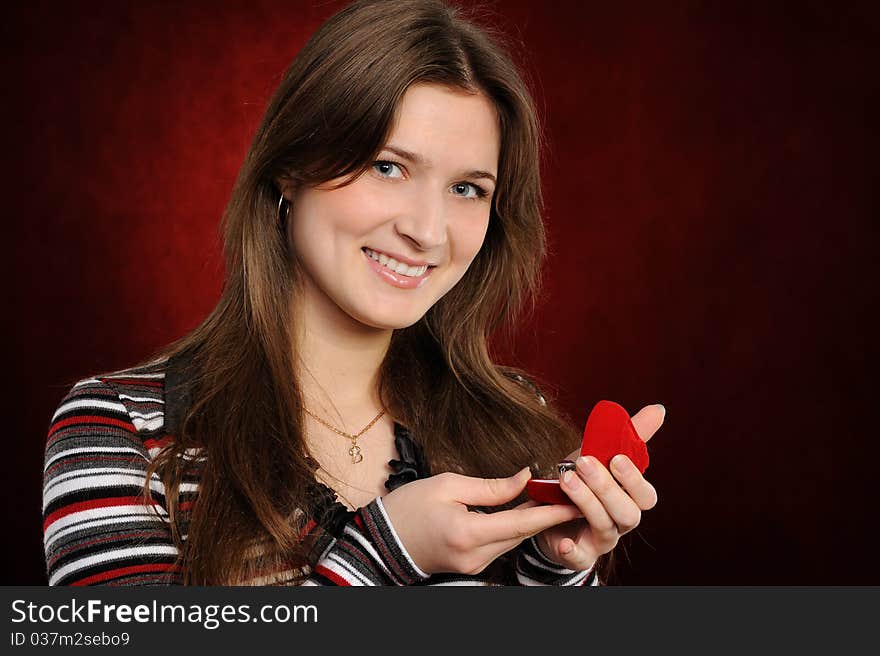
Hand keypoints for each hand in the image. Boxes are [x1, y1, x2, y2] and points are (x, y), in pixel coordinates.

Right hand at [380, 468, 582, 575]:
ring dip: (529, 521)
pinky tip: (520, 512)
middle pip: (520, 534)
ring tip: (548, 497)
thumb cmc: (409, 507)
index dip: (551, 512)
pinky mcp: (470, 566)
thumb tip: (524, 478)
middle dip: (545, 514)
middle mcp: (474, 555)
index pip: (521, 523)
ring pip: (512, 541)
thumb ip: (491, 486)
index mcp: (468, 532)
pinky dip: (512, 529)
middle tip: (566, 492)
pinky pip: (499, 546)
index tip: (575, 502)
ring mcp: (473, 565)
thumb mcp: (448, 485)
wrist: (383, 540)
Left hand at [534, 403, 663, 570]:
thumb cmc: (586, 483)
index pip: (646, 495)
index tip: (615, 457)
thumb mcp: (602, 456)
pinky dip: (572, 550)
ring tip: (567, 480)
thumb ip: (630, 436)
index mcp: (631, 499)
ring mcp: (602, 540)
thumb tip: (658, 409)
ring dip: (586, 503)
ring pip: (604, 526)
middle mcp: (622, 522)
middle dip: (606, 487)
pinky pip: (579, 557)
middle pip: (628, 513)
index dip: (633, 478)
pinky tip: (563, 541)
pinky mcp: (580, 553)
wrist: (556, 513)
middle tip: (583, 463)